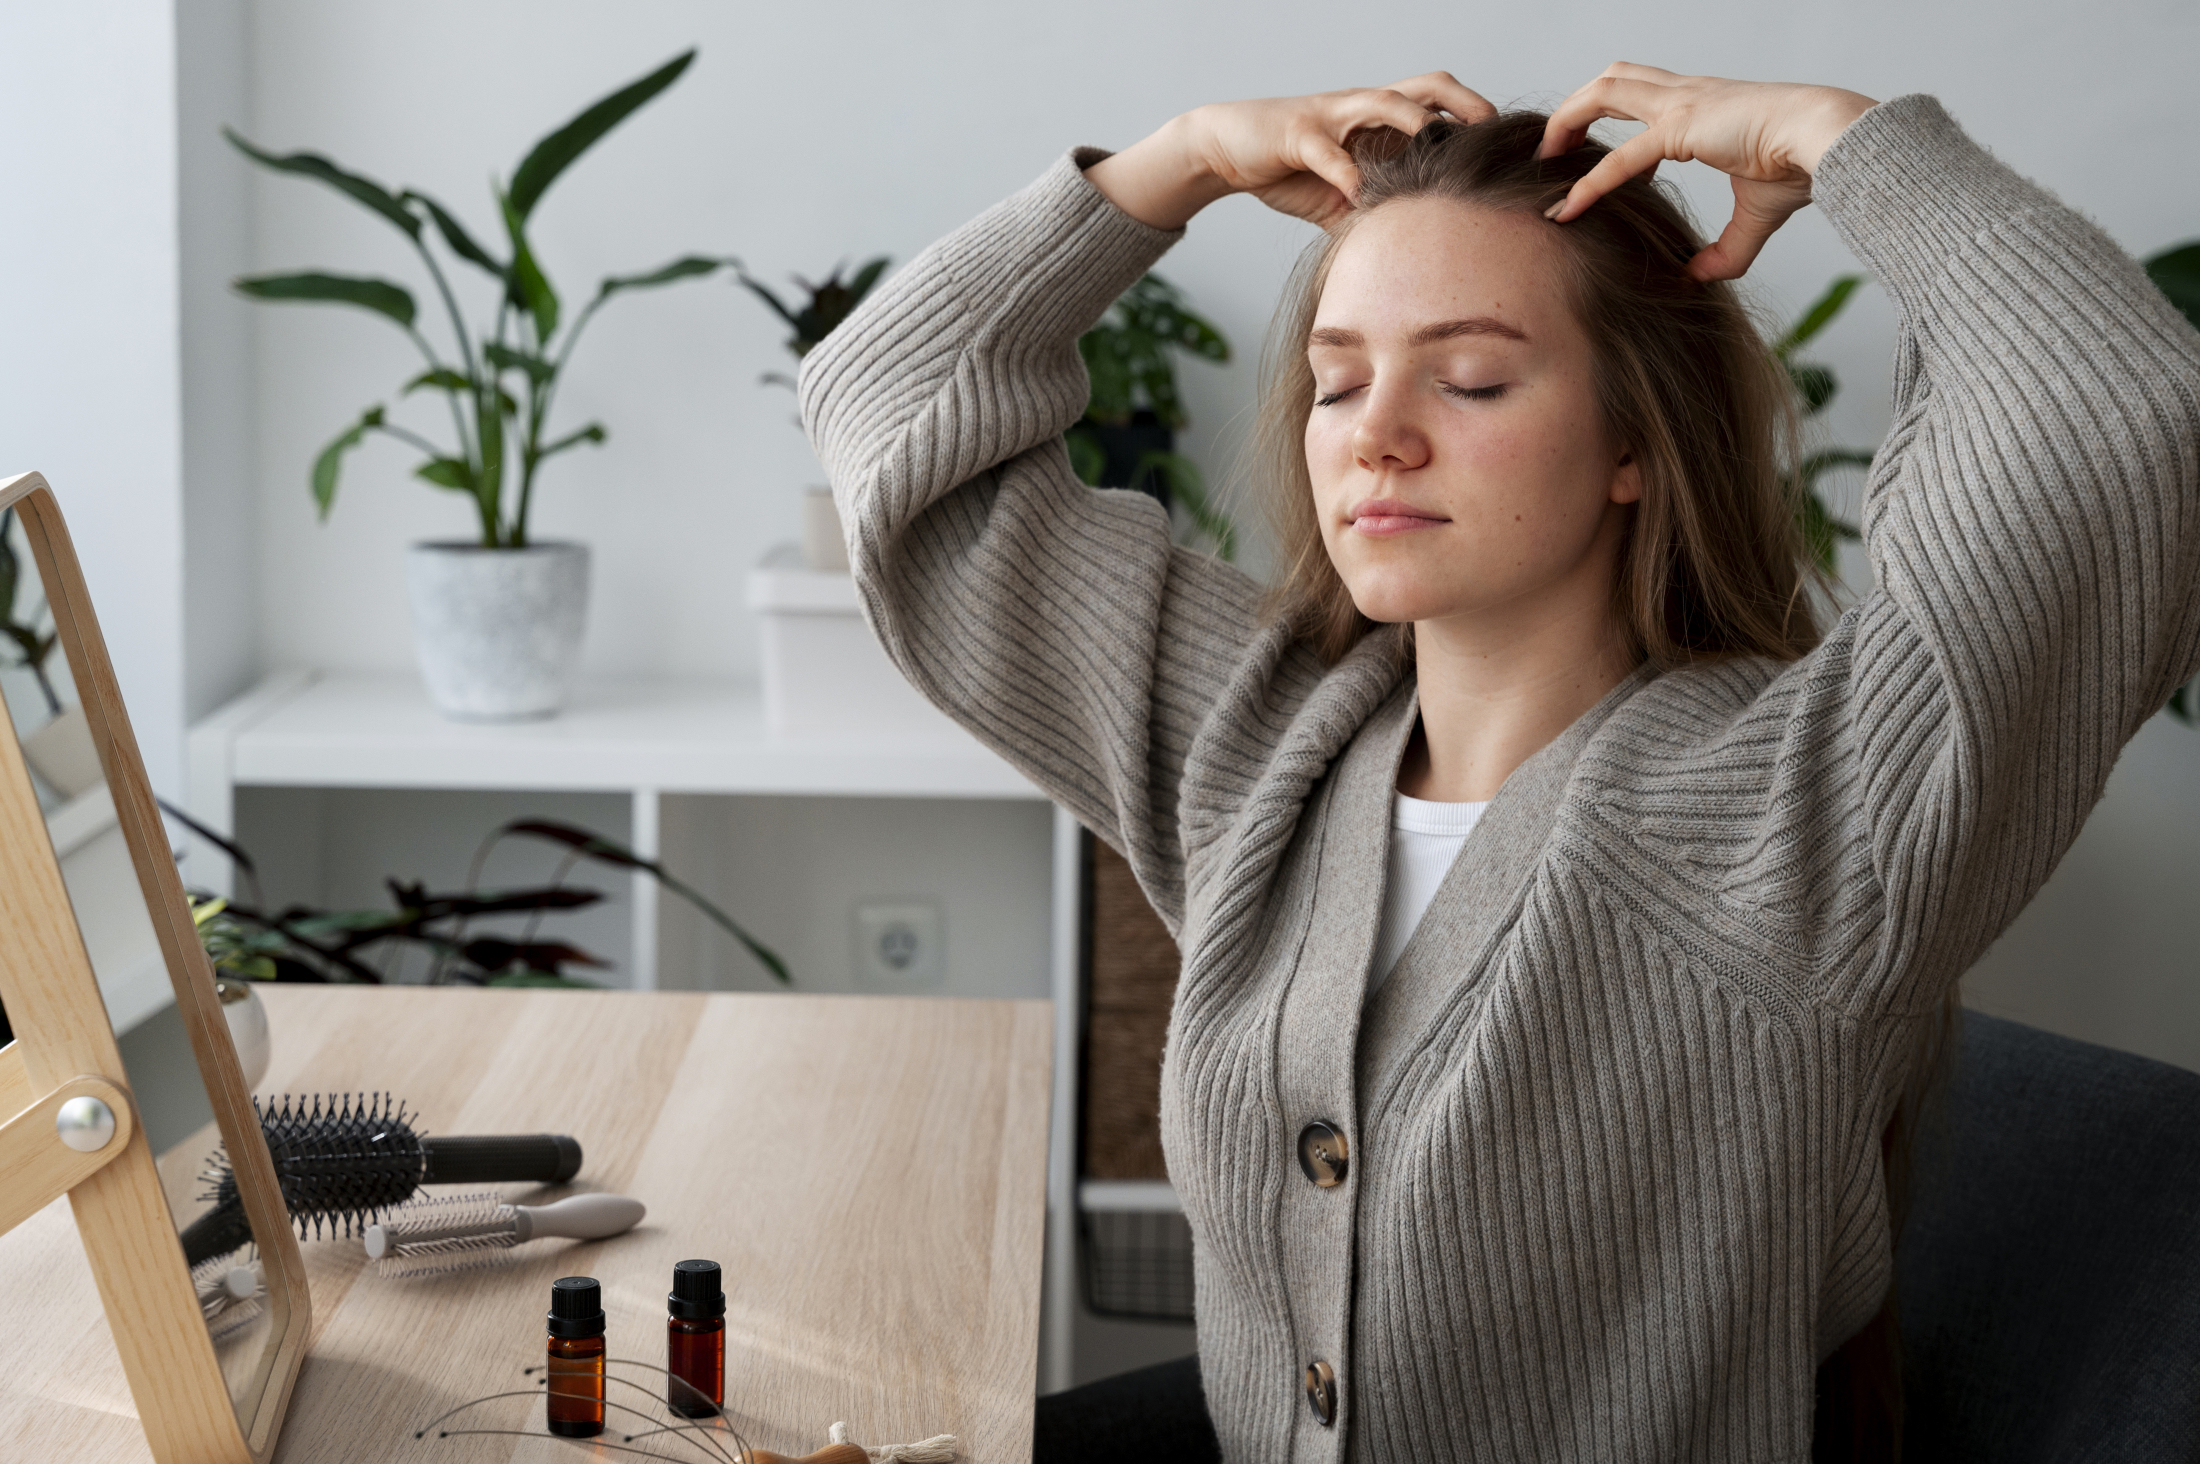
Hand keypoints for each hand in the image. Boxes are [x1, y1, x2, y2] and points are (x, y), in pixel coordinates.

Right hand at [1088, 73, 1495, 231]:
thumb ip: (1376, 215)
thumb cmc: (1291, 169)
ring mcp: (1332, 117)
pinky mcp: (1298, 133)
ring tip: (1440, 144)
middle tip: (1495, 130)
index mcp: (1381, 121)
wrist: (1228, 147)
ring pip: (1384, 102)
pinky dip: (1346, 171)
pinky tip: (1359, 195)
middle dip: (1464, 102)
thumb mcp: (1341, 197)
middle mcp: (1364, 109)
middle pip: (1427, 86)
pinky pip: (1328, 151)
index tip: (1512, 149)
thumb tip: (1413, 260)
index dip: (1476, 121)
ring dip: (1414, 121)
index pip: (1441, 106)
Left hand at [1538, 64, 1876, 280]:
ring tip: (1545, 165)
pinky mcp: (1682, 127)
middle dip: (1573, 109)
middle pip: (1612, 81)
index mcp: (1699, 106)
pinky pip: (1622, 157)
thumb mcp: (1755, 217)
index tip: (1582, 164)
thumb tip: (1697, 280)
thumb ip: (1724, 251)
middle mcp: (1684, 95)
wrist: (1826, 143)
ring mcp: (1681, 104)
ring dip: (1567, 122)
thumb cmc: (1799, 168)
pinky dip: (1590, 182)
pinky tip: (1567, 208)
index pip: (1638, 98)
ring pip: (1604, 92)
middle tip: (1549, 154)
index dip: (1604, 125)